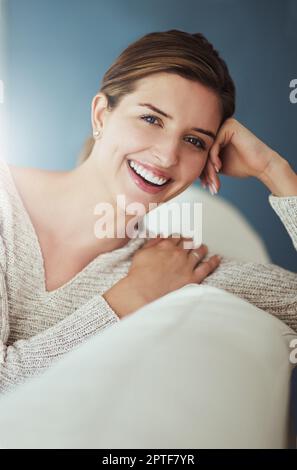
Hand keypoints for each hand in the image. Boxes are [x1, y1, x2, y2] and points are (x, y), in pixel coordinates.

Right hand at [103, 235, 220, 317]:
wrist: (143, 292)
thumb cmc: (139, 275)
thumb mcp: (141, 253)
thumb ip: (152, 243)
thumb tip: (159, 236)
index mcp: (166, 245)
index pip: (176, 236)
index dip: (179, 235)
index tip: (180, 236)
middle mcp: (178, 253)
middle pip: (189, 242)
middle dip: (190, 240)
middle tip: (192, 240)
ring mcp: (187, 265)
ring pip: (199, 252)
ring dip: (202, 248)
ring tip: (203, 247)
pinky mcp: (192, 278)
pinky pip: (207, 267)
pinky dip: (213, 262)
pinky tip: (216, 259)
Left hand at [200, 117, 279, 193]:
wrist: (262, 166)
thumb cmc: (242, 166)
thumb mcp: (218, 166)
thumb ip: (205, 164)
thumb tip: (186, 170)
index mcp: (214, 136)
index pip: (200, 154)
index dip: (201, 171)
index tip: (204, 186)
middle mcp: (217, 128)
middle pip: (202, 152)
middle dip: (205, 173)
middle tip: (209, 187)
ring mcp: (223, 125)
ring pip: (207, 150)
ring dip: (209, 170)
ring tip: (215, 183)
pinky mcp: (229, 127)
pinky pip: (213, 145)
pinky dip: (214, 159)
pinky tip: (219, 168)